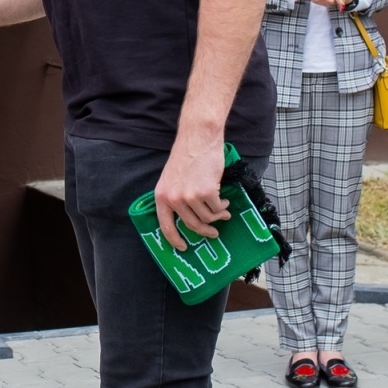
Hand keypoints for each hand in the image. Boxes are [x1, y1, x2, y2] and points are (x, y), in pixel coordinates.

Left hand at [153, 136, 230, 251]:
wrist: (197, 139)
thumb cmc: (186, 158)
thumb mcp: (171, 180)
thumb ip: (175, 198)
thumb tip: (186, 220)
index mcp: (161, 196)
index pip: (165, 226)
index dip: (174, 240)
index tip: (182, 248)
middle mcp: (174, 199)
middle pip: (192, 225)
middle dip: (205, 232)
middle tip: (214, 233)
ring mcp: (190, 196)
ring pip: (208, 218)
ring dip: (219, 216)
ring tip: (223, 210)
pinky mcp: (207, 192)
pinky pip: (218, 209)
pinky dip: (224, 206)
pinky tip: (225, 200)